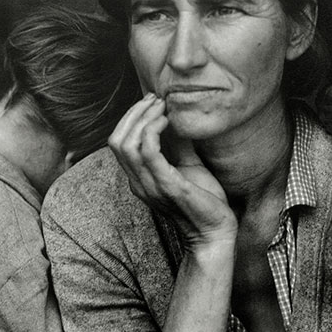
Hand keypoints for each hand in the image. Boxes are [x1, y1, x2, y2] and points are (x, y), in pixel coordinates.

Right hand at [108, 93, 236, 245]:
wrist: (215, 231)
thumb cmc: (203, 201)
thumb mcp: (188, 166)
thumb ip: (178, 145)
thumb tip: (177, 117)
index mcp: (139, 179)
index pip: (118, 143)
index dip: (130, 118)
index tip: (151, 102)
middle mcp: (138, 183)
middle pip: (116, 140)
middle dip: (133, 113)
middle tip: (155, 99)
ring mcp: (149, 186)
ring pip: (126, 144)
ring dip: (142, 118)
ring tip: (161, 106)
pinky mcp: (166, 186)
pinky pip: (148, 152)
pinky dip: (153, 130)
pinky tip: (168, 121)